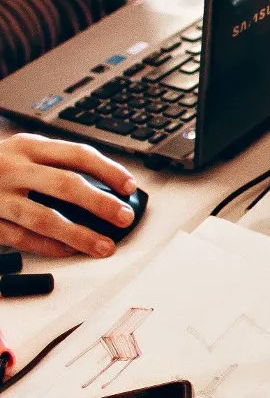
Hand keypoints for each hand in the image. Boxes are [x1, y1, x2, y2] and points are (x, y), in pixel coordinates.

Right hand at [0, 134, 135, 256]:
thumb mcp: (21, 154)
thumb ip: (55, 166)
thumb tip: (106, 190)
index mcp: (28, 146)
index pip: (77, 154)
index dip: (108, 171)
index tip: (129, 187)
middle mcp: (12, 168)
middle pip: (65, 185)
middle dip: (100, 204)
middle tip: (123, 217)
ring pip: (44, 217)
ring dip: (78, 235)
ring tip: (103, 246)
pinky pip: (20, 237)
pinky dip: (47, 246)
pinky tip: (68, 251)